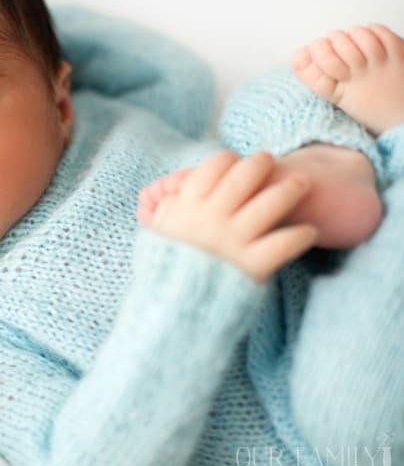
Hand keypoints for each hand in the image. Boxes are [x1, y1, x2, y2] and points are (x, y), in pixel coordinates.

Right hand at [147, 150, 318, 281]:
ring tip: (301, 183)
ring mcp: (235, 239)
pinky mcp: (253, 264)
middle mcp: (213, 218)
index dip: (227, 159)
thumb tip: (180, 186)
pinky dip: (299, 236)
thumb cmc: (165, 265)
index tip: (234, 161)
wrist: (171, 305)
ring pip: (271, 203)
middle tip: (268, 160)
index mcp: (188, 206)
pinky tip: (308, 232)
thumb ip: (170, 205)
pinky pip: (284, 243)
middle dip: (260, 163)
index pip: (214, 166)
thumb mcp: (158, 230)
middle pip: (244, 177)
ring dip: (290, 189)